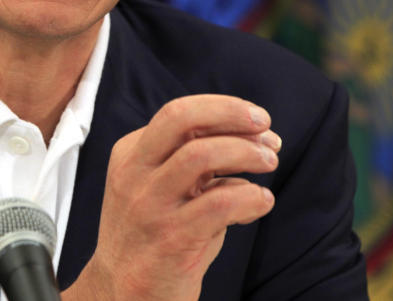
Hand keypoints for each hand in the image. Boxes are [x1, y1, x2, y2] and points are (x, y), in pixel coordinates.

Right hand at [63, 94, 280, 300]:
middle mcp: (135, 173)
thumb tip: (259, 138)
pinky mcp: (170, 239)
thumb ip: (198, 160)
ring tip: (270, 162)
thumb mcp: (164, 187)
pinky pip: (219, 204)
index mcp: (131, 154)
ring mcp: (150, 205)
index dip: (225, 109)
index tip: (257, 121)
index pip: (180, 113)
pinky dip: (251, 197)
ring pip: (201, 155)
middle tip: (265, 125)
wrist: (122, 294)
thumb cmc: (155, 234)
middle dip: (230, 112)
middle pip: (180, 117)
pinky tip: (262, 201)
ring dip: (246, 153)